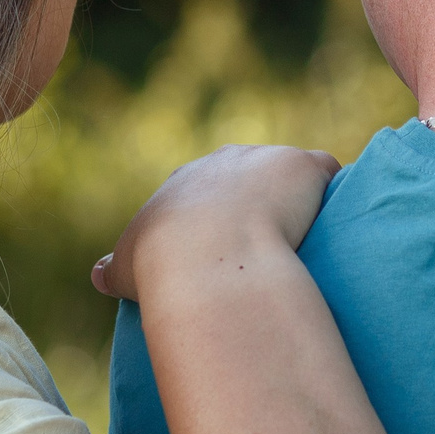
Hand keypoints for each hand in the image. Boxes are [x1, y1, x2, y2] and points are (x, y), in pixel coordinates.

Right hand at [90, 145, 341, 301]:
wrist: (206, 254)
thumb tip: (99, 274)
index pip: (210, 190)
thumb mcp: (128, 268)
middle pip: (250, 174)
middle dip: (261, 202)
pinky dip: (331, 192)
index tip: (233, 247)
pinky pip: (325, 171)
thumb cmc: (161, 265)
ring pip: (289, 173)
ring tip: (309, 238)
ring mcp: (264, 159)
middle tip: (271, 246)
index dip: (223, 217)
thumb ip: (115, 267)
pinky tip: (336, 221)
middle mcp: (224, 160)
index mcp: (186, 181)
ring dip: (299, 199)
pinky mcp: (302, 166)